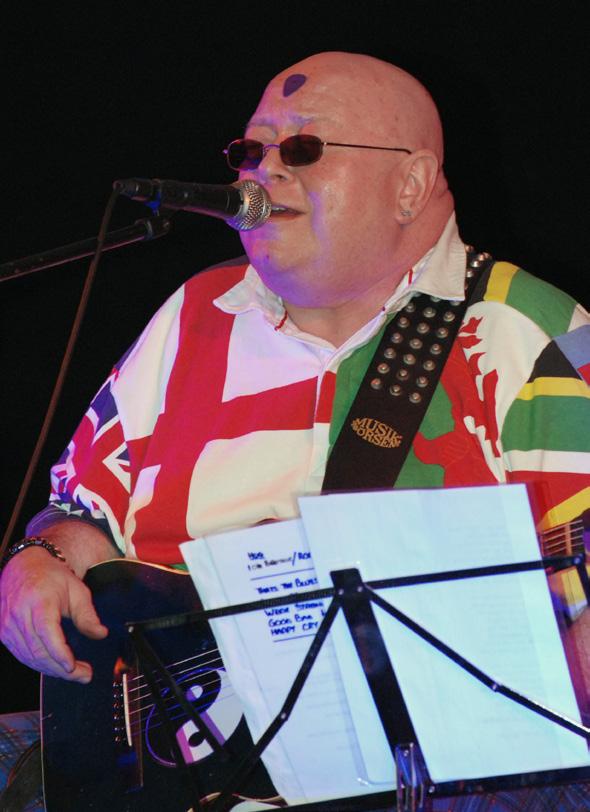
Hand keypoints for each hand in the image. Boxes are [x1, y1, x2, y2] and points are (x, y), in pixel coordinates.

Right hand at [0, 548, 107, 682]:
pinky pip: (21, 655)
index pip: (47, 633)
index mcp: (39, 600)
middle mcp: (19, 614)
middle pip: (38, 650)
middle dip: (62, 669)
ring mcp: (8, 624)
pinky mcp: (3, 632)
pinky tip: (55, 666)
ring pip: (29, 657)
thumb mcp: (77, 590)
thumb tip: (101, 634)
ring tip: (74, 673)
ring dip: (52, 670)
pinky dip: (39, 664)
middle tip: (84, 675)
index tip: (74, 666)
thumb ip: (88, 615)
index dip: (60, 653)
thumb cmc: (52, 577)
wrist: (24, 565)